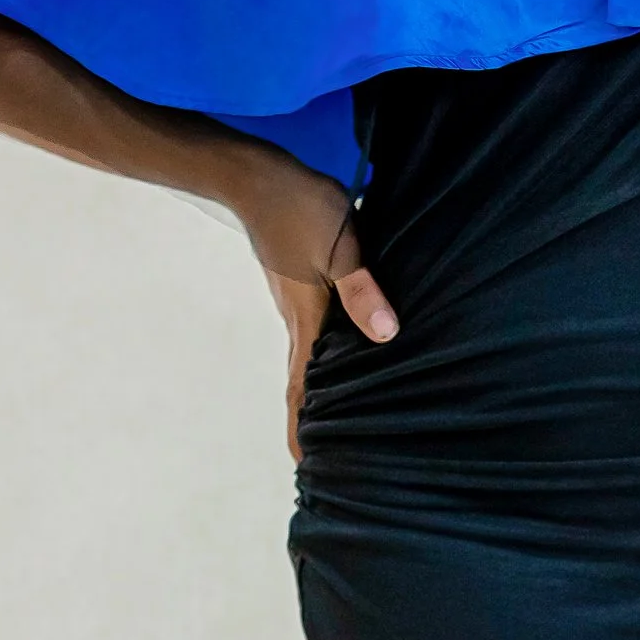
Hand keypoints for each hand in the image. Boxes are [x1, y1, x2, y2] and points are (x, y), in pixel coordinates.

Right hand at [237, 159, 399, 461]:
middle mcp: (297, 317)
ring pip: (313, 352)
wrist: (253, 175)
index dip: (302, 426)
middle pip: (305, 378)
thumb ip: (362, 290)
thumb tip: (386, 335)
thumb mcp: (339, 247)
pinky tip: (351, 344)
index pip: (301, 387)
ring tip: (346, 405)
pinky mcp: (298, 279)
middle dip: (314, 415)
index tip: (304, 464)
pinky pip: (316, 326)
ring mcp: (295, 298)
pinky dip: (331, 348)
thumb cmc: (298, 209)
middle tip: (331, 449)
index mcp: (305, 320)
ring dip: (325, 381)